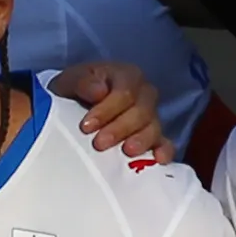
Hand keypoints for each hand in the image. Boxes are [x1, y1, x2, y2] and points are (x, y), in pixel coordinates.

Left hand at [48, 59, 168, 162]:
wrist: (76, 104)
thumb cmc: (77, 90)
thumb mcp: (70, 81)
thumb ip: (82, 82)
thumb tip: (99, 91)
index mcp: (127, 76)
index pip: (124, 92)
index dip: (107, 109)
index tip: (87, 126)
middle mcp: (144, 94)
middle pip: (141, 111)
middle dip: (120, 128)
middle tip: (100, 144)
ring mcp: (151, 116)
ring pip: (153, 127)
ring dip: (141, 141)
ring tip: (126, 152)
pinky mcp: (154, 137)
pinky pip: (165, 143)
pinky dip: (164, 151)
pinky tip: (158, 160)